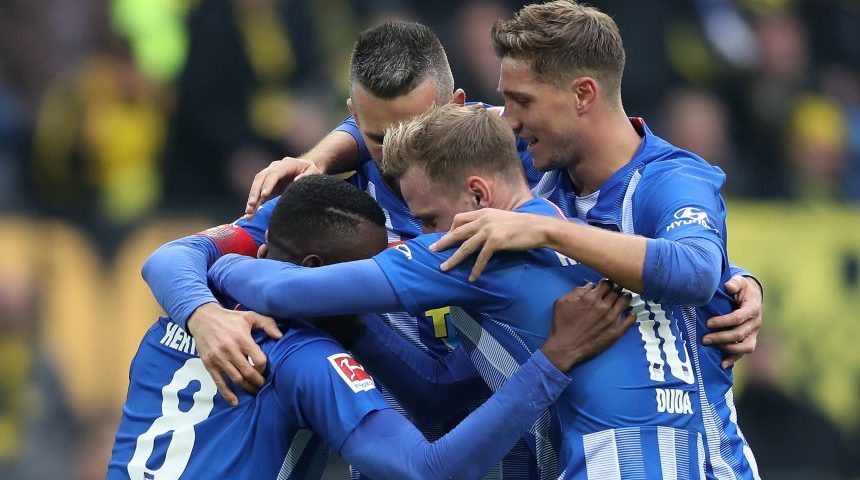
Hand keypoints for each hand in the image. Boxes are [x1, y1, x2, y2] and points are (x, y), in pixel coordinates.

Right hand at [187, 302, 282, 404]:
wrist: (202, 318)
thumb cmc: (229, 318)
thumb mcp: (249, 316)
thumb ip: (267, 323)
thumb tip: (280, 336)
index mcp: (242, 338)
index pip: (259, 360)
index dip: (264, 368)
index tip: (265, 370)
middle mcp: (230, 350)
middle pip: (248, 372)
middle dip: (258, 382)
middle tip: (263, 386)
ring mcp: (218, 358)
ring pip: (236, 379)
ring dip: (247, 388)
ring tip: (254, 391)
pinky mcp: (209, 364)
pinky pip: (219, 382)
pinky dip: (227, 394)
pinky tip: (235, 401)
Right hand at [244, 157, 320, 218]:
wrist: (305, 169)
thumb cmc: (311, 171)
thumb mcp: (313, 172)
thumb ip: (306, 176)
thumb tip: (295, 181)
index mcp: (286, 164)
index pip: (274, 173)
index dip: (268, 183)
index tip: (264, 195)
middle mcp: (274, 167)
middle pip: (261, 178)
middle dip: (255, 192)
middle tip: (252, 205)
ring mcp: (269, 175)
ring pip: (256, 186)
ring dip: (251, 199)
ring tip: (248, 213)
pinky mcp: (266, 185)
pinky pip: (258, 194)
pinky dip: (254, 203)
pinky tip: (249, 213)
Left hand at [430, 209, 551, 281]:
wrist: (538, 228)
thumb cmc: (521, 225)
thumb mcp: (500, 218)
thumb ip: (487, 223)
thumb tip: (477, 232)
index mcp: (483, 213)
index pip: (459, 219)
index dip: (450, 229)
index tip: (445, 238)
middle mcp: (483, 220)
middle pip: (457, 232)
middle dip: (443, 242)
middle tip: (432, 250)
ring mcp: (489, 230)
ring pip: (465, 247)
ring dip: (453, 259)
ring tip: (443, 268)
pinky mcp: (496, 242)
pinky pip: (481, 258)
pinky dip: (475, 269)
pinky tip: (471, 278)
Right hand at [541, 280, 635, 371]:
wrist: (565, 348)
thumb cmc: (561, 324)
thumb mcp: (562, 302)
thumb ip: (576, 291)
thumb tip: (590, 285)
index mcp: (591, 298)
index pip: (606, 283)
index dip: (607, 282)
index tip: (607, 284)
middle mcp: (604, 306)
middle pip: (617, 291)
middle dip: (617, 288)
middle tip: (617, 289)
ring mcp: (612, 318)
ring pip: (626, 301)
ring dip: (626, 297)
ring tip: (624, 297)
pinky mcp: (617, 331)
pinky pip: (631, 320)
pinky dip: (631, 314)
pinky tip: (630, 313)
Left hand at [703, 275, 762, 368]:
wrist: (751, 296)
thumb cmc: (741, 288)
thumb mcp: (739, 282)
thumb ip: (734, 283)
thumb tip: (728, 287)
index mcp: (753, 308)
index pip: (739, 318)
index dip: (723, 321)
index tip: (708, 322)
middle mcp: (755, 323)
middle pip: (739, 334)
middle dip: (720, 337)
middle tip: (704, 339)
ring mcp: (754, 333)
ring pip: (745, 347)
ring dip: (727, 349)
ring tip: (711, 347)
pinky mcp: (749, 340)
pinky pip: (743, 353)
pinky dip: (733, 359)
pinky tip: (721, 365)